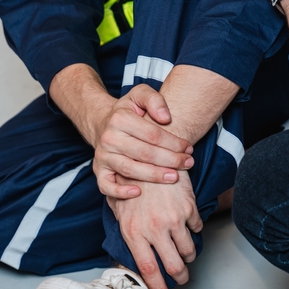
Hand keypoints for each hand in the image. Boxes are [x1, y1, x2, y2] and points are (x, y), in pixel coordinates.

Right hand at [92, 84, 193, 198]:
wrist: (103, 124)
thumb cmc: (128, 112)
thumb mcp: (140, 95)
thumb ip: (154, 99)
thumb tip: (166, 118)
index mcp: (120, 119)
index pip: (153, 135)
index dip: (174, 143)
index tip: (189, 148)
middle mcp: (109, 138)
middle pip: (144, 153)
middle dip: (170, 160)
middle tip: (188, 163)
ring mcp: (103, 156)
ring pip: (130, 170)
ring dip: (155, 176)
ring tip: (174, 177)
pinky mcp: (99, 171)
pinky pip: (106, 186)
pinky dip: (120, 192)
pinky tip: (138, 193)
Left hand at [107, 171, 202, 288]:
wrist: (149, 153)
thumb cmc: (130, 178)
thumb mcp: (118, 205)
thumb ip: (124, 227)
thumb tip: (131, 251)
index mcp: (133, 232)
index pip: (148, 270)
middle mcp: (154, 228)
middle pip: (173, 266)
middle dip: (179, 277)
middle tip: (180, 278)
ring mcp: (173, 219)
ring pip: (188, 251)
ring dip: (188, 256)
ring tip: (184, 253)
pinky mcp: (188, 208)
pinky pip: (196, 228)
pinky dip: (193, 230)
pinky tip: (187, 224)